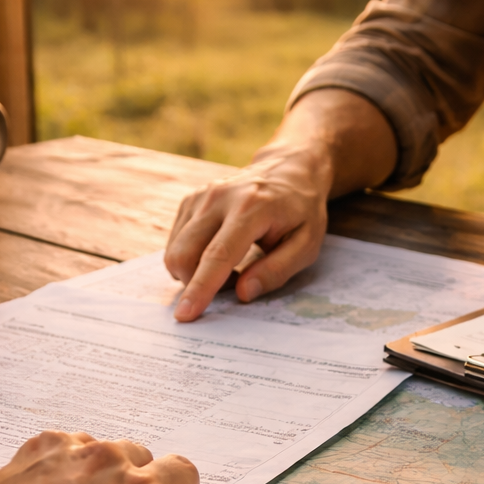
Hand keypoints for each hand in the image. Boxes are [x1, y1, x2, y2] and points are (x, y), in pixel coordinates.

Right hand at [164, 142, 331, 321]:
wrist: (288, 169)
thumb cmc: (301, 210)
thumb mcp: (307, 244)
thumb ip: (277, 270)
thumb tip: (244, 293)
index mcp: (251, 209)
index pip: (218, 256)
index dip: (200, 288)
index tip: (185, 314)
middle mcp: (218, 199)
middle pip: (184, 254)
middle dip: (197, 284)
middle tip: (234, 284)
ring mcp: (200, 197)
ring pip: (176, 249)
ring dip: (196, 272)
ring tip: (230, 268)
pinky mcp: (190, 200)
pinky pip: (177, 241)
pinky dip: (192, 258)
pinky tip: (217, 253)